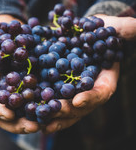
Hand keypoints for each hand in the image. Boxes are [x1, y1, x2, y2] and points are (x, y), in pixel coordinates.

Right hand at [0, 14, 39, 133]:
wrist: (7, 43)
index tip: (8, 114)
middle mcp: (2, 99)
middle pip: (7, 118)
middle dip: (19, 124)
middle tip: (33, 126)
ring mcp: (17, 98)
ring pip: (24, 115)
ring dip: (35, 120)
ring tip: (47, 122)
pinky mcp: (31, 93)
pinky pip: (38, 104)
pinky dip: (46, 108)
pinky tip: (56, 110)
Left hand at [43, 15, 135, 133]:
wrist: (80, 35)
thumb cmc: (97, 32)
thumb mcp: (110, 28)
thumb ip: (122, 29)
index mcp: (104, 81)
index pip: (102, 92)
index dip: (92, 97)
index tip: (78, 100)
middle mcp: (88, 92)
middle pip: (80, 107)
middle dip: (68, 110)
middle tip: (55, 111)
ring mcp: (72, 95)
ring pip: (64, 111)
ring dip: (51, 117)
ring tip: (38, 122)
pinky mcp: (57, 92)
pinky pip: (50, 105)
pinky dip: (40, 111)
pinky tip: (28, 115)